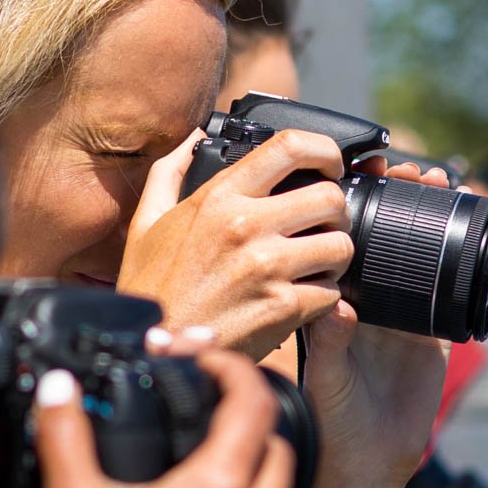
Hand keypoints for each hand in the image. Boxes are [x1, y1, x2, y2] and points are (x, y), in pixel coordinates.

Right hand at [118, 130, 354, 361]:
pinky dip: (324, 297)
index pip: (289, 147)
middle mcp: (245, 225)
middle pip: (329, 197)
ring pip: (341, 245)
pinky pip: (332, 292)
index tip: (329, 165)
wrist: (155, 350)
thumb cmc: (151, 288)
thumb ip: (170, 172)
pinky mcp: (282, 307)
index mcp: (219, 198)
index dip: (324, 149)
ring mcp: (267, 267)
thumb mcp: (147, 222)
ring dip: (335, 256)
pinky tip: (301, 299)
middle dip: (336, 211)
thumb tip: (193, 137)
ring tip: (315, 265)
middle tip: (323, 226)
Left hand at [303, 158, 452, 487]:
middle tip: (414, 168)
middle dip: (401, 197)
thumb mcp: (325, 377)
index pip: (345, 239)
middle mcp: (369, 299)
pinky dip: (464, 262)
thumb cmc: (332, 416)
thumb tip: (336, 306)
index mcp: (336, 299)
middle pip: (387, 235)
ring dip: (432, 217)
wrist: (369, 459)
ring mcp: (405, 312)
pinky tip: (472, 234)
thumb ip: (328, 343)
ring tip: (443, 183)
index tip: (365, 172)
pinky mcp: (437, 332)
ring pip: (422, 253)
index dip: (353, 204)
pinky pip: (453, 290)